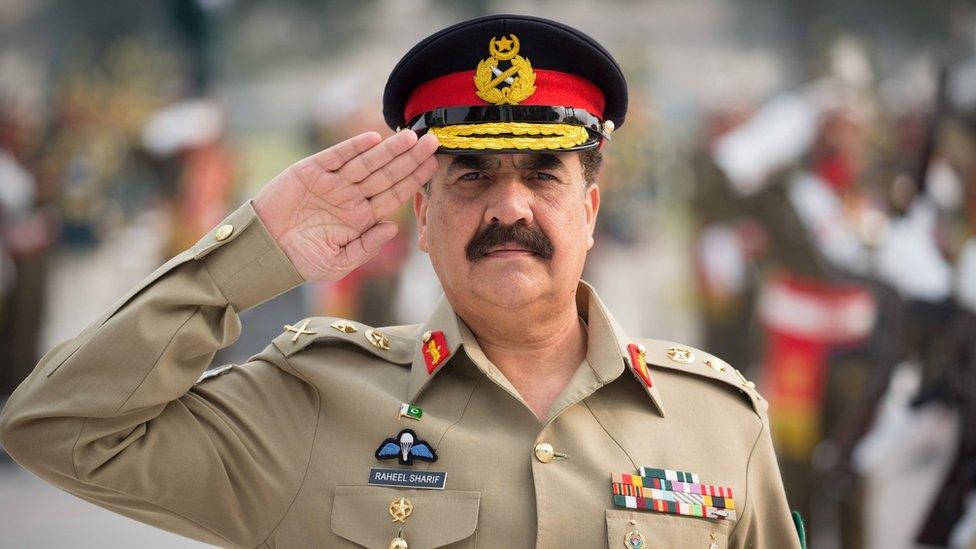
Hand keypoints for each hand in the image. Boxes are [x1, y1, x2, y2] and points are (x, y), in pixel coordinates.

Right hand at [253, 130, 438, 280]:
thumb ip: (367, 247)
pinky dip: (353, 147)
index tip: (434, 165)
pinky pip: (336, 156)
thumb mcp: (339, 263)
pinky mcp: (311, 171)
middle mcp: (351, 196)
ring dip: (388, 150)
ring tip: (411, 137)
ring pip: (367, 162)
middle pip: (387, 174)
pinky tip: (373, 139)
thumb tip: (393, 227)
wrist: (265, 252)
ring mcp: (333, 182)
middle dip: (410, 158)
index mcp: (361, 217)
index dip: (414, 179)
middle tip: (433, 142)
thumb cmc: (302, 261)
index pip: (394, 194)